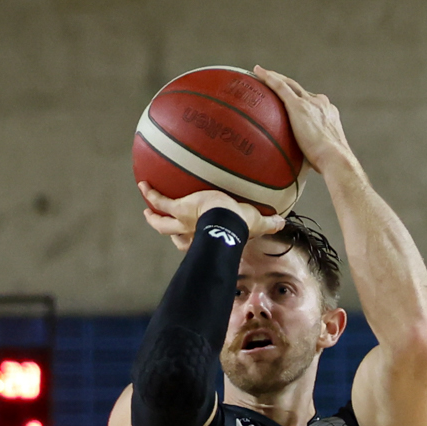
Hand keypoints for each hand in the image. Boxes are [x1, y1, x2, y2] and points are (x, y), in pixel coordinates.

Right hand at [138, 182, 279, 252]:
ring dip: (153, 218)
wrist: (226, 220)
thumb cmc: (241, 225)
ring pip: (162, 223)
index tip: (184, 237)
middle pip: (172, 235)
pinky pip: (160, 200)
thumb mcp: (257, 223)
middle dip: (165, 230)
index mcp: (207, 238)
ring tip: (146, 211)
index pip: (194, 243)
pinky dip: (151, 192)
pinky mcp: (178, 209)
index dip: (188, 242)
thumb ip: (269, 223)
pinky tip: (143, 182)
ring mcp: (183, 222)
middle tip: (156, 223)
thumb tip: (283, 222)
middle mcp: (192, 234)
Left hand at [250, 67, 352, 176]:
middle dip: (287, 85)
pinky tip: (257, 72)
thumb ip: (311, 152)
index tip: (293, 102)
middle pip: (300, 89)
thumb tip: (301, 167)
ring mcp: (310, 102)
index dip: (301, 100)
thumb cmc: (329, 163)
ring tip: (260, 73)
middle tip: (273, 81)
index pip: (312, 102)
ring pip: (289, 84)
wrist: (335, 157)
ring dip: (275, 78)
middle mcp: (320, 103)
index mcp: (328, 112)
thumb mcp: (322, 153)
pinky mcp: (299, 105)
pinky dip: (269, 78)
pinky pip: (280, 87)